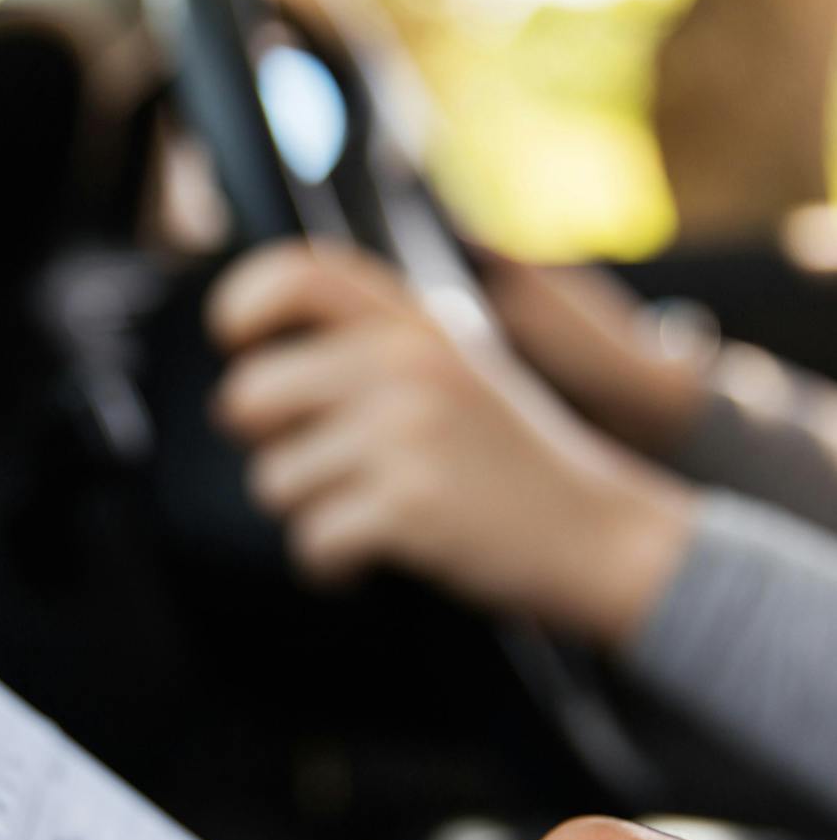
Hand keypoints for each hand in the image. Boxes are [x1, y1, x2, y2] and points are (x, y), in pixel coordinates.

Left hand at [206, 240, 693, 646]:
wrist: (600, 537)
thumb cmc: (511, 461)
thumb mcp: (455, 369)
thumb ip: (370, 345)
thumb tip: (253, 355)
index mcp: (414, 323)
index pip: (294, 273)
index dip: (240, 308)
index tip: (239, 348)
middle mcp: (405, 364)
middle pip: (248, 398)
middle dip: (271, 448)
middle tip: (324, 472)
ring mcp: (405, 433)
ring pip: (273, 482)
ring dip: (310, 513)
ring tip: (374, 513)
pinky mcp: (406, 505)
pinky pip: (310, 543)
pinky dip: (332, 567)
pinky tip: (377, 557)